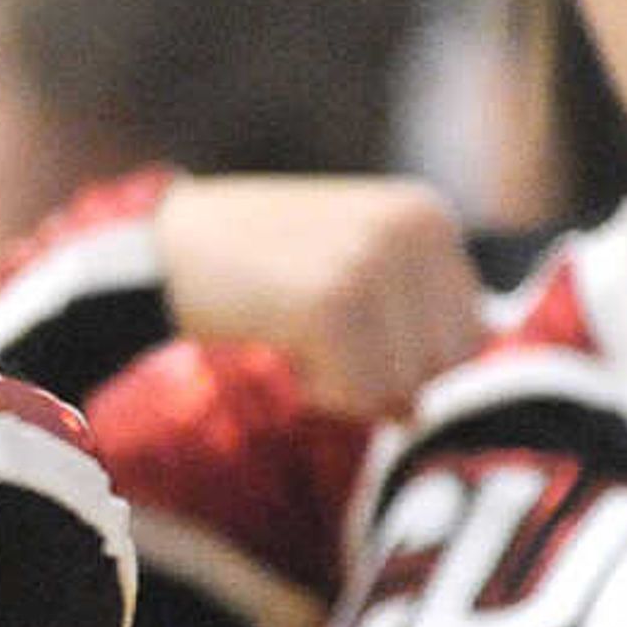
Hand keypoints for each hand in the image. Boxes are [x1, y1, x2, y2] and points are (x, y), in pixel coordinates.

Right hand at [148, 174, 483, 417]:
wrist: (159, 252)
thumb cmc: (251, 270)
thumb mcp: (346, 270)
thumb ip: (404, 324)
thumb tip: (419, 410)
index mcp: (427, 216)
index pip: (468, 338)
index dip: (405, 359)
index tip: (340, 328)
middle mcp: (414, 229)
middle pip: (445, 366)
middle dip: (382, 375)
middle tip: (316, 337)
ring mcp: (376, 262)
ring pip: (405, 386)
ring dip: (346, 386)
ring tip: (294, 336)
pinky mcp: (336, 302)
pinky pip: (358, 394)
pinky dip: (317, 392)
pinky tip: (281, 348)